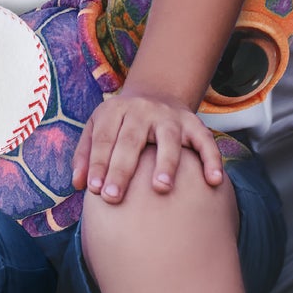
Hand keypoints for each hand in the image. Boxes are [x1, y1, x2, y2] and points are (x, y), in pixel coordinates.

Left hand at [72, 86, 224, 203]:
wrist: (156, 94)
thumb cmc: (121, 123)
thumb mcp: (98, 127)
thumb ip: (85, 154)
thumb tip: (78, 184)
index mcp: (116, 110)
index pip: (104, 138)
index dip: (98, 163)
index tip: (94, 191)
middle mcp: (143, 110)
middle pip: (131, 139)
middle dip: (122, 169)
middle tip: (114, 197)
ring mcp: (170, 117)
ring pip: (169, 138)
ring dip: (166, 162)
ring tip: (161, 188)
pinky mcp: (193, 123)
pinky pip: (205, 140)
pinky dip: (211, 159)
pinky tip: (214, 181)